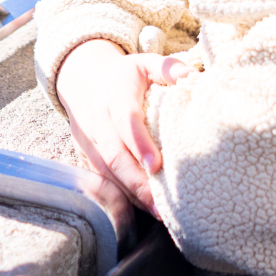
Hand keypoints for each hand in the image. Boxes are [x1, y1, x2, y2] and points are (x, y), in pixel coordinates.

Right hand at [53, 42, 183, 222]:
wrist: (86, 82)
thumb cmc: (127, 77)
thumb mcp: (145, 62)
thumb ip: (168, 68)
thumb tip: (190, 79)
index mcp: (114, 92)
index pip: (125, 119)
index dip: (139, 143)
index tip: (156, 165)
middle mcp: (97, 118)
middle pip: (114, 155)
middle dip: (137, 182)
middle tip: (163, 205)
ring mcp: (88, 139)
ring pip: (106, 172)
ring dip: (132, 194)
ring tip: (160, 213)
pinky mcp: (84, 156)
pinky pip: (101, 180)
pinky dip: (122, 197)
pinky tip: (144, 209)